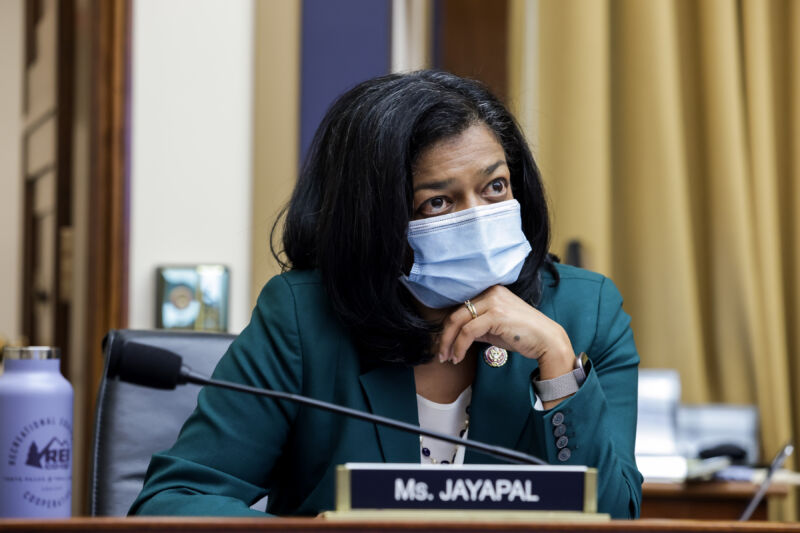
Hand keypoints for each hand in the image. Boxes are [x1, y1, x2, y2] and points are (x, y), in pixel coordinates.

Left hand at [436, 285, 574, 380]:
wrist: (547, 340)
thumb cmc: (523, 335)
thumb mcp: (495, 328)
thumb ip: (477, 327)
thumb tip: (456, 336)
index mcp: (490, 291)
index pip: (461, 308)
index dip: (448, 327)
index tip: (444, 344)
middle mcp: (491, 292)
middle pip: (455, 313)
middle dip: (444, 336)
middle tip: (441, 354)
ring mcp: (493, 302)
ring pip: (458, 322)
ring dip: (449, 343)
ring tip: (448, 358)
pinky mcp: (496, 315)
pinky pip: (468, 331)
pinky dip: (459, 346)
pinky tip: (458, 357)